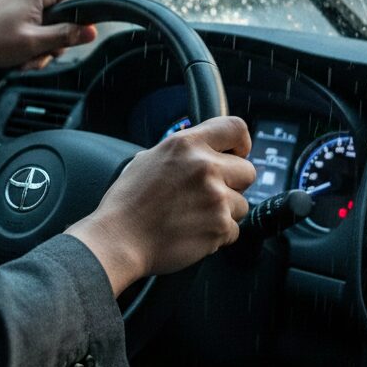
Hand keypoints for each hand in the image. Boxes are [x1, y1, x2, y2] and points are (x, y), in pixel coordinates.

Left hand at [0, 0, 96, 71]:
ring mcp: (26, 2)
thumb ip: (66, 36)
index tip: (83, 38)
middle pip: (66, 16)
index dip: (85, 19)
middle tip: (42, 53)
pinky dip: (34, 46)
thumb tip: (92, 32)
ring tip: (27, 58)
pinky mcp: (20, 13)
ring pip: (52, 27)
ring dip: (44, 47)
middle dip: (57, 41)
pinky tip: (21, 56)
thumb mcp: (35, 42)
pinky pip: (39, 29)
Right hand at [65, 116, 254, 295]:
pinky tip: (192, 231)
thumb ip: (181, 152)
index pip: (235, 128)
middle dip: (233, 183)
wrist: (119, 238)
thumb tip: (201, 152)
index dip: (241, 143)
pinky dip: (217, 234)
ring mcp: (215, 198)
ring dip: (224, 211)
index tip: (236, 154)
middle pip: (248, 171)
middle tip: (209, 193)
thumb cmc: (128, 202)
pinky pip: (233, 230)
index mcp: (186, 144)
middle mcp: (204, 167)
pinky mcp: (219, 227)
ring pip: (241, 204)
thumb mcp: (149, 158)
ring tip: (193, 215)